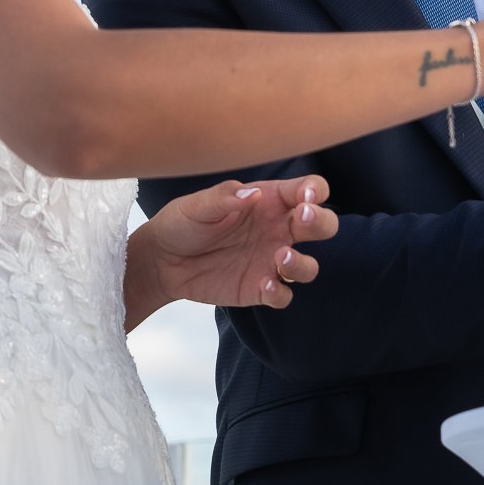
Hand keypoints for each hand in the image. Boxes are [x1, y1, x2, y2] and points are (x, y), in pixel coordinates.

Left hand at [123, 175, 338, 330]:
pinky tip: (264, 285)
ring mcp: (270, 260)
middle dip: (320, 222)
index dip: (316, 190)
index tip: (306, 197)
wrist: (162, 260)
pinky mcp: (259, 288)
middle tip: (301, 220)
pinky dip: (280, 292)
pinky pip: (284, 295)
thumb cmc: (183, 222)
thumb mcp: (199, 204)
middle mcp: (277, 229)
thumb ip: (226, 198)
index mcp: (269, 200)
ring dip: (302, 263)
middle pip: (322, 226)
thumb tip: (253, 194)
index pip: (309, 189)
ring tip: (279, 257)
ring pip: (309, 266)